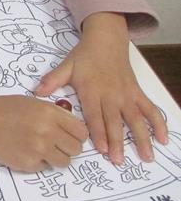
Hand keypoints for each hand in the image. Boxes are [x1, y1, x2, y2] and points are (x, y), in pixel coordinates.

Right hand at [0, 79, 88, 171]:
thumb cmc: (5, 108)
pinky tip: (25, 151)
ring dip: (56, 157)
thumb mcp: (34, 103)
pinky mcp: (28, 164)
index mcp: (50, 114)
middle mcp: (47, 132)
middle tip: (55, 144)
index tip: (69, 136)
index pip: (81, 132)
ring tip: (42, 150)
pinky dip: (38, 162)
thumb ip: (56, 115)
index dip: (77, 135)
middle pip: (76, 149)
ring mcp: (38, 149)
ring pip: (64, 162)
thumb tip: (74, 130)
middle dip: (68, 147)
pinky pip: (44, 167)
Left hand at [34, 12, 167, 163]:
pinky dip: (159, 123)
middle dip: (117, 141)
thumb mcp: (65, 66)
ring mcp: (127, 94)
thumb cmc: (84, 56)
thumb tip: (36, 92)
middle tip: (118, 160)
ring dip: (142, 138)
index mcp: (92, 90)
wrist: (106, 40)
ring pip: (136, 118)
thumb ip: (52, 80)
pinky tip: (163, 139)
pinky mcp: (137, 92)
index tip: (102, 149)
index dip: (99, 132)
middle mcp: (111, 94)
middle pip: (115, 121)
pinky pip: (150, 109)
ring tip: (146, 157)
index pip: (95, 115)